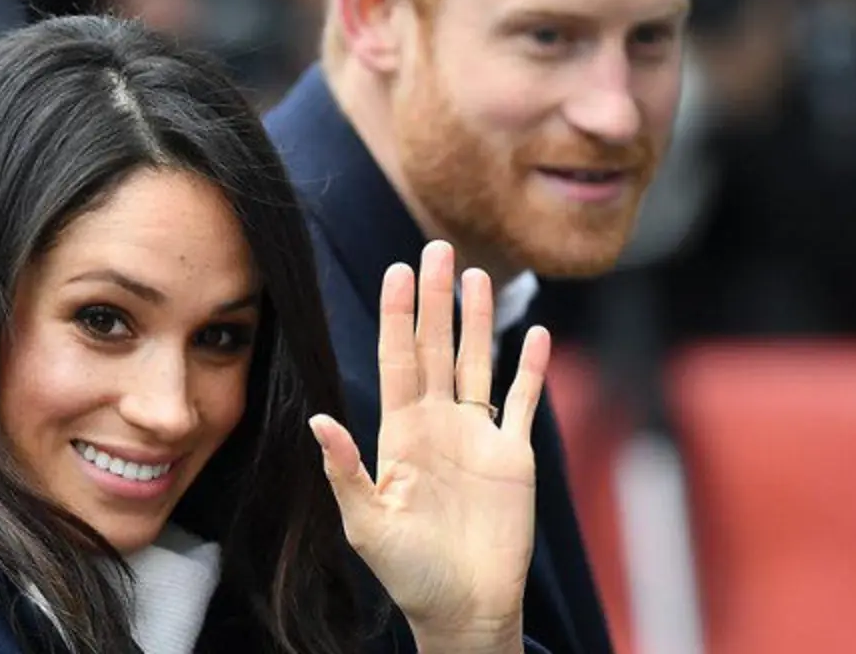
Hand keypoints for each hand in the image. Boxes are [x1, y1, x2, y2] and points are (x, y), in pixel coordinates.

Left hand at [310, 240, 550, 649]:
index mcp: (400, 433)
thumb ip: (346, 469)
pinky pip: (522, 402)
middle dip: (436, 299)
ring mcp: (477, 436)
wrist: (463, 608)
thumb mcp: (366, 522)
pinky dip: (531, 368)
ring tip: (477, 274)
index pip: (398, 359)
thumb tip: (319, 419)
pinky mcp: (514, 456)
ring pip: (479, 362)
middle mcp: (437, 424)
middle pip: (437, 347)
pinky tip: (535, 332)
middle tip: (436, 247)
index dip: (397, 315)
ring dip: (478, 320)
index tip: (397, 270)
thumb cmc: (408, 572)